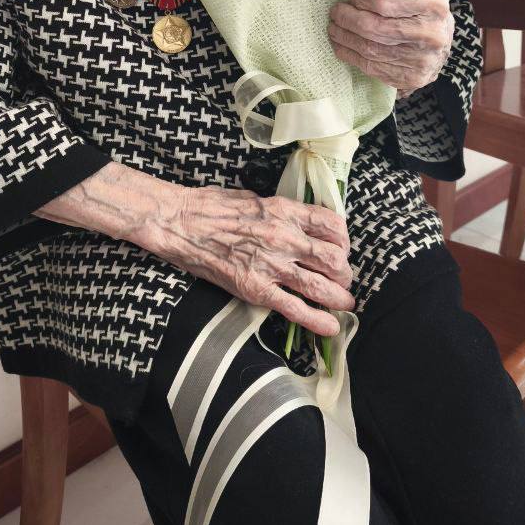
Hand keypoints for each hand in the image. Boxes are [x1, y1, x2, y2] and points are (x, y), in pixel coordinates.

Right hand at [165, 183, 355, 337]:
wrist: (180, 222)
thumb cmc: (211, 206)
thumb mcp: (253, 198)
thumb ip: (278, 211)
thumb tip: (292, 221)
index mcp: (284, 210)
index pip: (333, 225)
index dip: (344, 242)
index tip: (341, 250)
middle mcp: (284, 236)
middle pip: (335, 259)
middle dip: (344, 273)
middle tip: (342, 280)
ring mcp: (271, 264)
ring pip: (322, 286)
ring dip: (339, 298)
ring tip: (343, 304)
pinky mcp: (256, 288)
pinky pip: (294, 308)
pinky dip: (317, 320)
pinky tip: (330, 327)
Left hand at [327, 0, 453, 96]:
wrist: (440, 43)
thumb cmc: (423, 6)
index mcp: (433, 5)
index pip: (384, 1)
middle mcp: (431, 34)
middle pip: (373, 27)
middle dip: (347, 19)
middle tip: (336, 12)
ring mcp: (422, 60)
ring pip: (370, 49)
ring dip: (344, 38)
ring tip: (334, 28)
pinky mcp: (411, 78)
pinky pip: (372, 67)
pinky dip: (351, 55)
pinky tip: (342, 46)